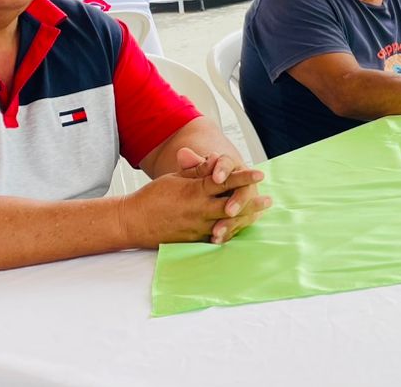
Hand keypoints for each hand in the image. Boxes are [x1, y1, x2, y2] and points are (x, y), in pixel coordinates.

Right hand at [119, 152, 269, 247]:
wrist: (132, 222)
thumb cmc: (153, 196)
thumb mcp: (175, 178)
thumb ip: (198, 171)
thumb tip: (215, 160)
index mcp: (194, 191)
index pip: (224, 182)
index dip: (243, 177)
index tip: (259, 174)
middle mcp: (198, 210)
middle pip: (231, 205)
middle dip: (251, 202)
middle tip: (268, 199)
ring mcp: (197, 227)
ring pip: (227, 223)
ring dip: (245, 219)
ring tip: (259, 215)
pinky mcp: (193, 240)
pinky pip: (214, 237)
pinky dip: (228, 233)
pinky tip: (240, 231)